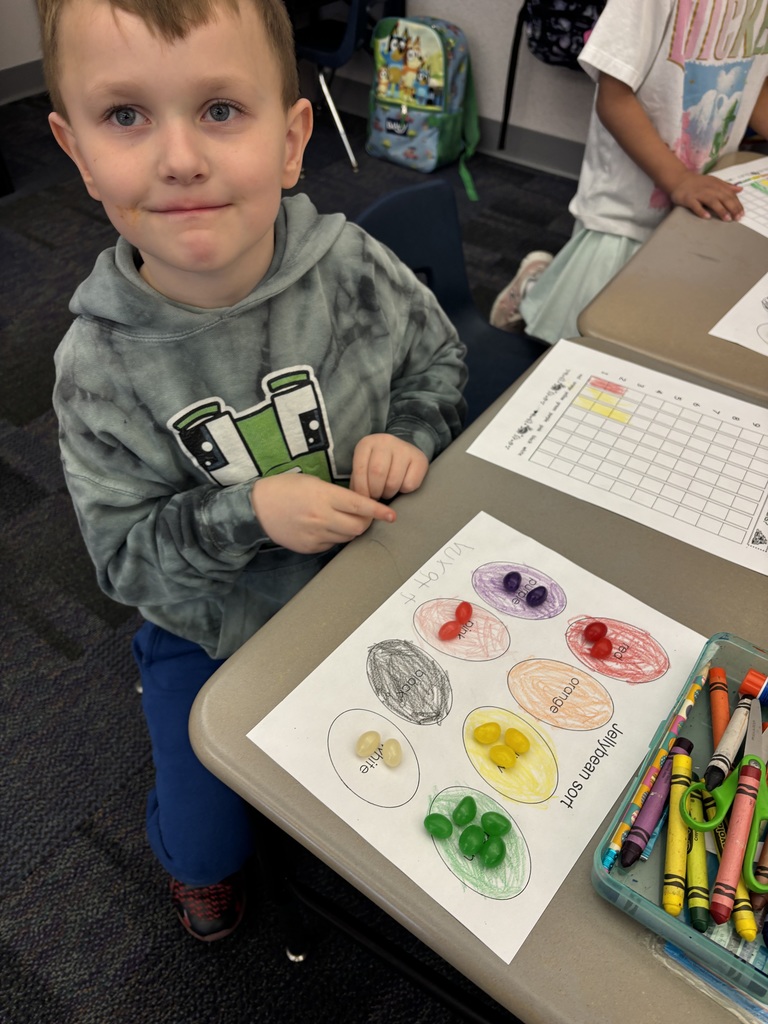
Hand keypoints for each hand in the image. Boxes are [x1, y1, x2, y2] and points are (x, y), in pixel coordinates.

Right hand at [250, 473, 394, 553]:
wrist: (257, 507)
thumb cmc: (285, 488)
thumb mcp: (312, 482)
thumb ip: (335, 494)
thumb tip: (357, 505)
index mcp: (324, 496)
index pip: (360, 506)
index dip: (378, 511)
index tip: (392, 515)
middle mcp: (322, 517)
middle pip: (358, 526)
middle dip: (366, 522)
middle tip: (364, 516)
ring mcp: (315, 535)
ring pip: (347, 537)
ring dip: (350, 529)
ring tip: (341, 519)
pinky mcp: (309, 547)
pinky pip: (331, 544)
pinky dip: (334, 537)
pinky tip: (324, 527)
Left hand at [350, 434, 428, 500]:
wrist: (403, 451)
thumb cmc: (379, 464)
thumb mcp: (364, 467)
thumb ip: (358, 481)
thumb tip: (359, 500)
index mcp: (367, 443)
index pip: (360, 469)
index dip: (361, 489)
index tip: (364, 498)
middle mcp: (386, 442)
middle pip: (377, 473)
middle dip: (375, 492)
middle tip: (376, 497)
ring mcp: (404, 449)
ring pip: (393, 481)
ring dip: (388, 493)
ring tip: (387, 492)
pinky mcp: (420, 459)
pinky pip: (409, 484)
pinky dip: (404, 491)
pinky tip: (401, 486)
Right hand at [669, 171, 743, 221]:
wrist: (679, 179)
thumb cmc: (698, 183)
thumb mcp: (714, 182)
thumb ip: (727, 186)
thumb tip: (740, 189)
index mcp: (717, 185)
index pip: (730, 195)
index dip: (737, 204)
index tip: (741, 214)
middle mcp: (710, 189)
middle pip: (723, 198)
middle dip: (732, 208)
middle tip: (737, 218)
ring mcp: (699, 194)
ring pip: (712, 201)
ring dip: (721, 210)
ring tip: (727, 219)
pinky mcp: (688, 199)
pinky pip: (696, 205)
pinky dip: (701, 211)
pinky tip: (707, 217)